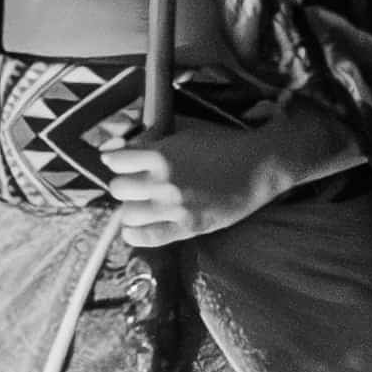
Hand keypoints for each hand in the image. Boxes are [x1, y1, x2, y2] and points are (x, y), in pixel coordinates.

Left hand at [98, 119, 284, 247]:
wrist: (258, 166)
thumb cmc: (221, 145)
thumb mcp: (183, 134)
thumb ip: (149, 141)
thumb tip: (113, 150)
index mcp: (161, 154)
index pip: (116, 160)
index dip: (117, 160)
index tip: (122, 162)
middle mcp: (163, 182)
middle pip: (118, 188)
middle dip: (123, 185)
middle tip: (135, 184)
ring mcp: (175, 207)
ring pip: (127, 214)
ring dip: (130, 209)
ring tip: (140, 205)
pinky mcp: (188, 227)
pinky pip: (147, 237)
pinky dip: (134, 234)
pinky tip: (136, 228)